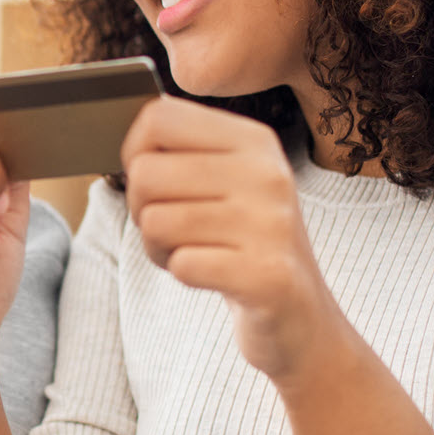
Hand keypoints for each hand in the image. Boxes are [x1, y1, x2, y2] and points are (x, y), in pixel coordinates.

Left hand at [121, 96, 352, 382]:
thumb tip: (134, 141)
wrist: (299, 314)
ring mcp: (271, 224)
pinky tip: (211, 277)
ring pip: (155, 221)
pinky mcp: (267, 275)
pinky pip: (181, 264)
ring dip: (160, 248)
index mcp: (254, 141)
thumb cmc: (242, 242)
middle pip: (145, 173)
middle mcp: (267, 174)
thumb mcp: (223, 181)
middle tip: (177, 231)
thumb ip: (180, 151)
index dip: (136, 155)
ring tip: (197, 253)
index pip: (158, 119)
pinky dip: (183, 274)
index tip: (156, 184)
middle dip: (142, 210)